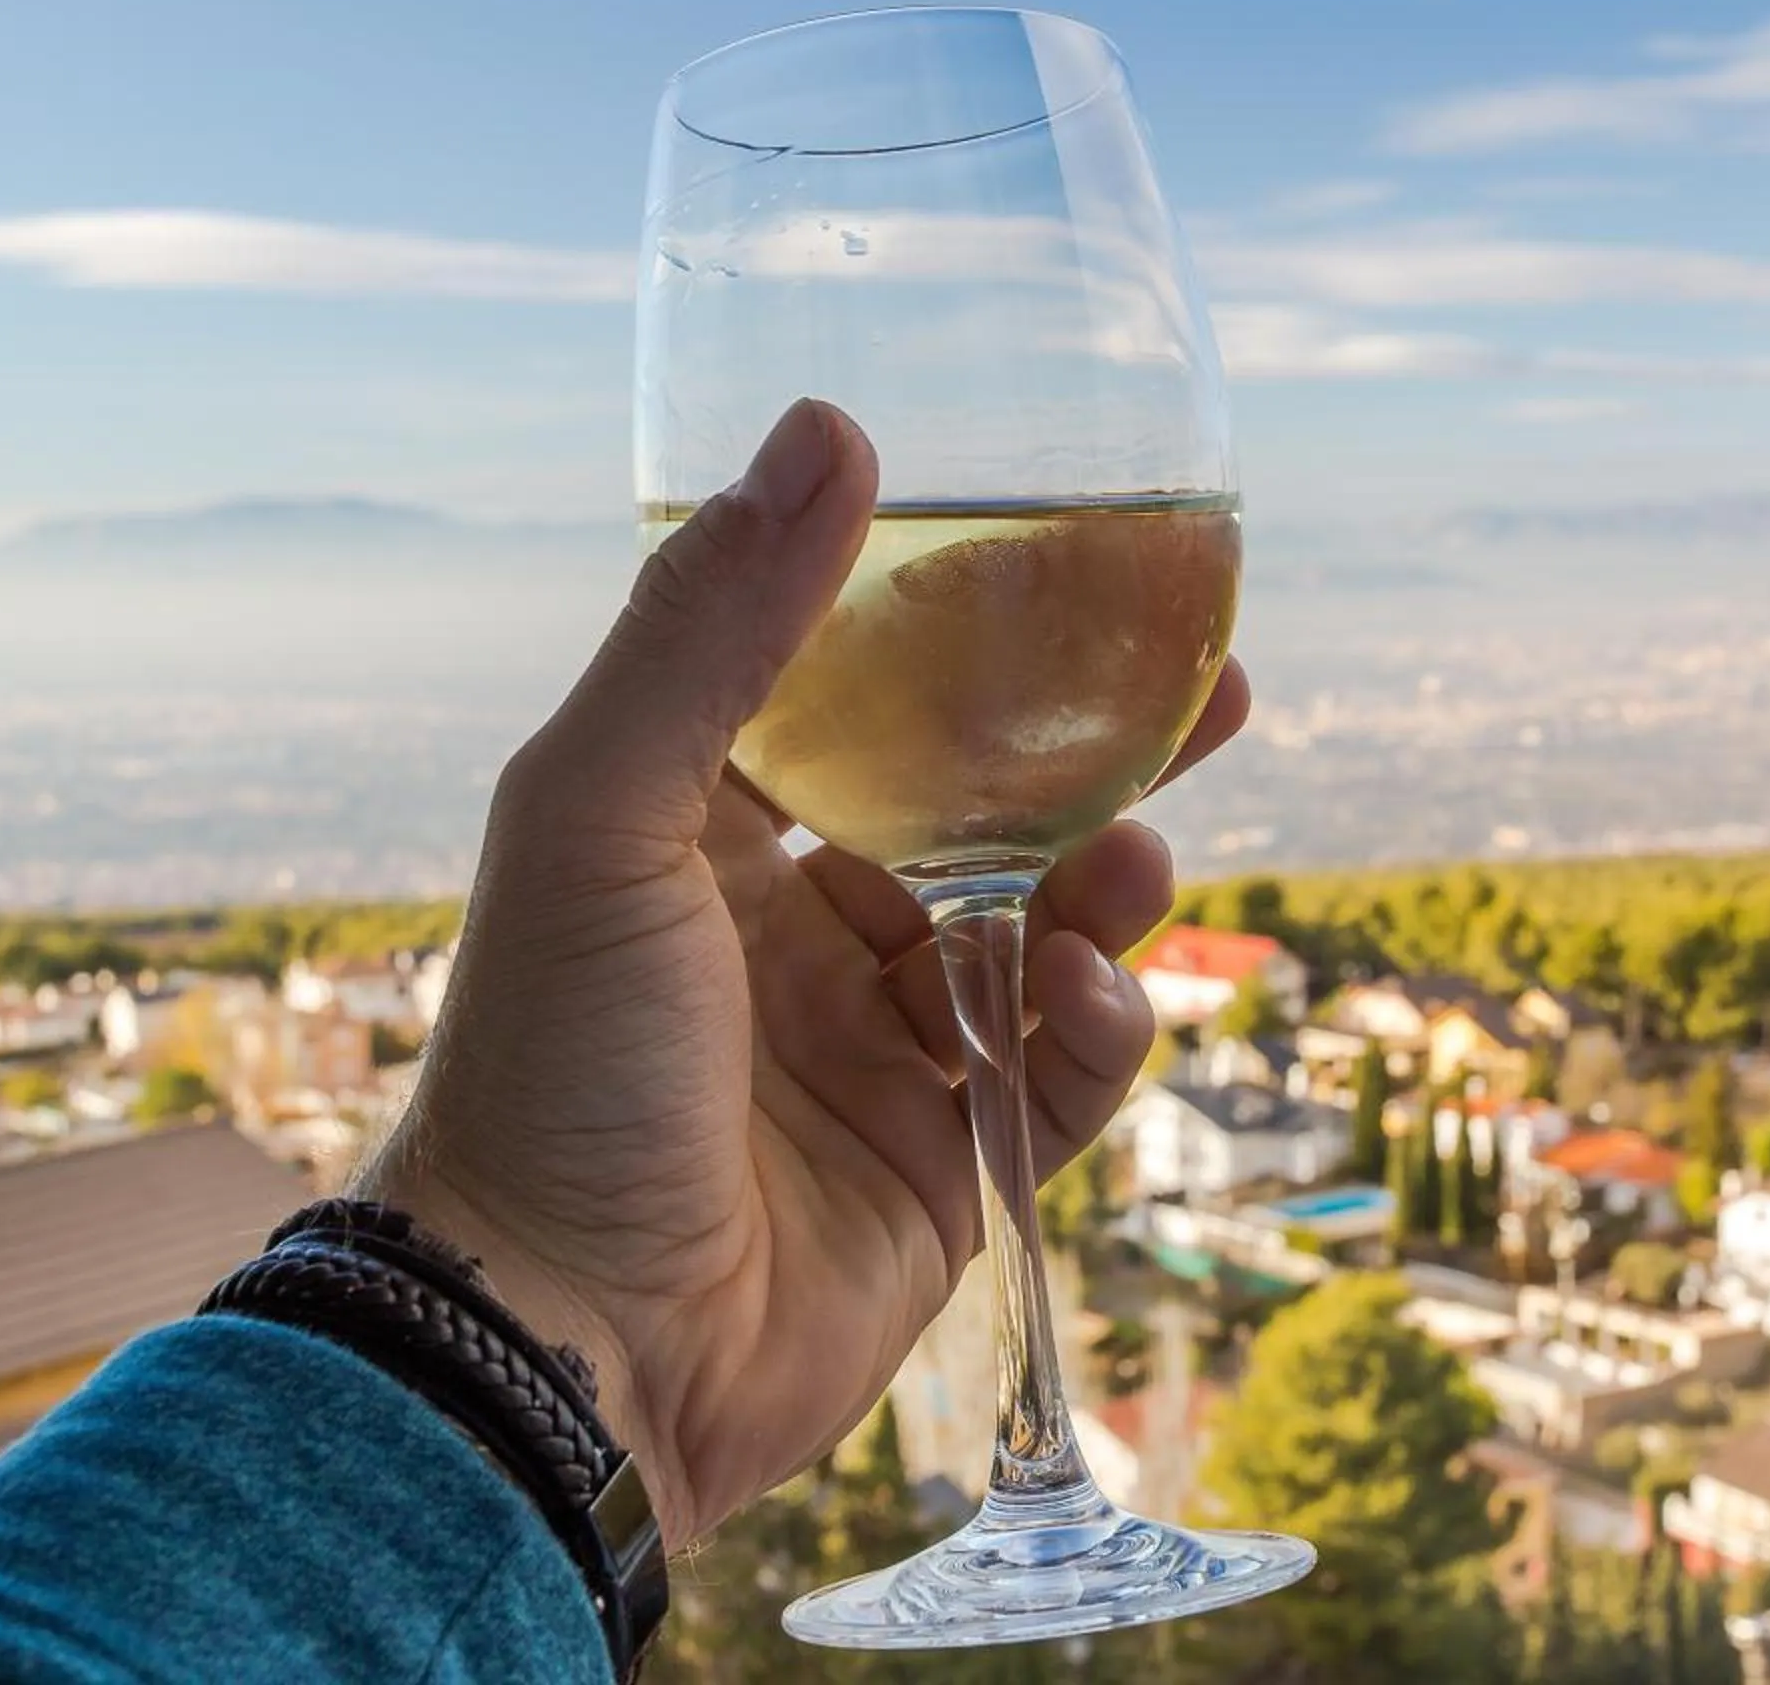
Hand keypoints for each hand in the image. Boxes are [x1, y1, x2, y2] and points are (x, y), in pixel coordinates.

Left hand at [361, 399, 1247, 1546]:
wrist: (559, 1344)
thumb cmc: (553, 1064)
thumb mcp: (602, 808)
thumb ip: (713, 627)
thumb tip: (831, 425)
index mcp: (705, 835)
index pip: (861, 700)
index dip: (973, 637)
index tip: (1080, 569)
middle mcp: (796, 932)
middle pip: (984, 809)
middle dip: (1098, 756)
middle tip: (1216, 694)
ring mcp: (875, 1052)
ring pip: (1040, 933)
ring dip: (1108, 889)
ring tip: (1136, 865)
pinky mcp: (945, 1164)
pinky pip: (1060, 1071)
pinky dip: (1095, 1027)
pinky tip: (1085, 1002)